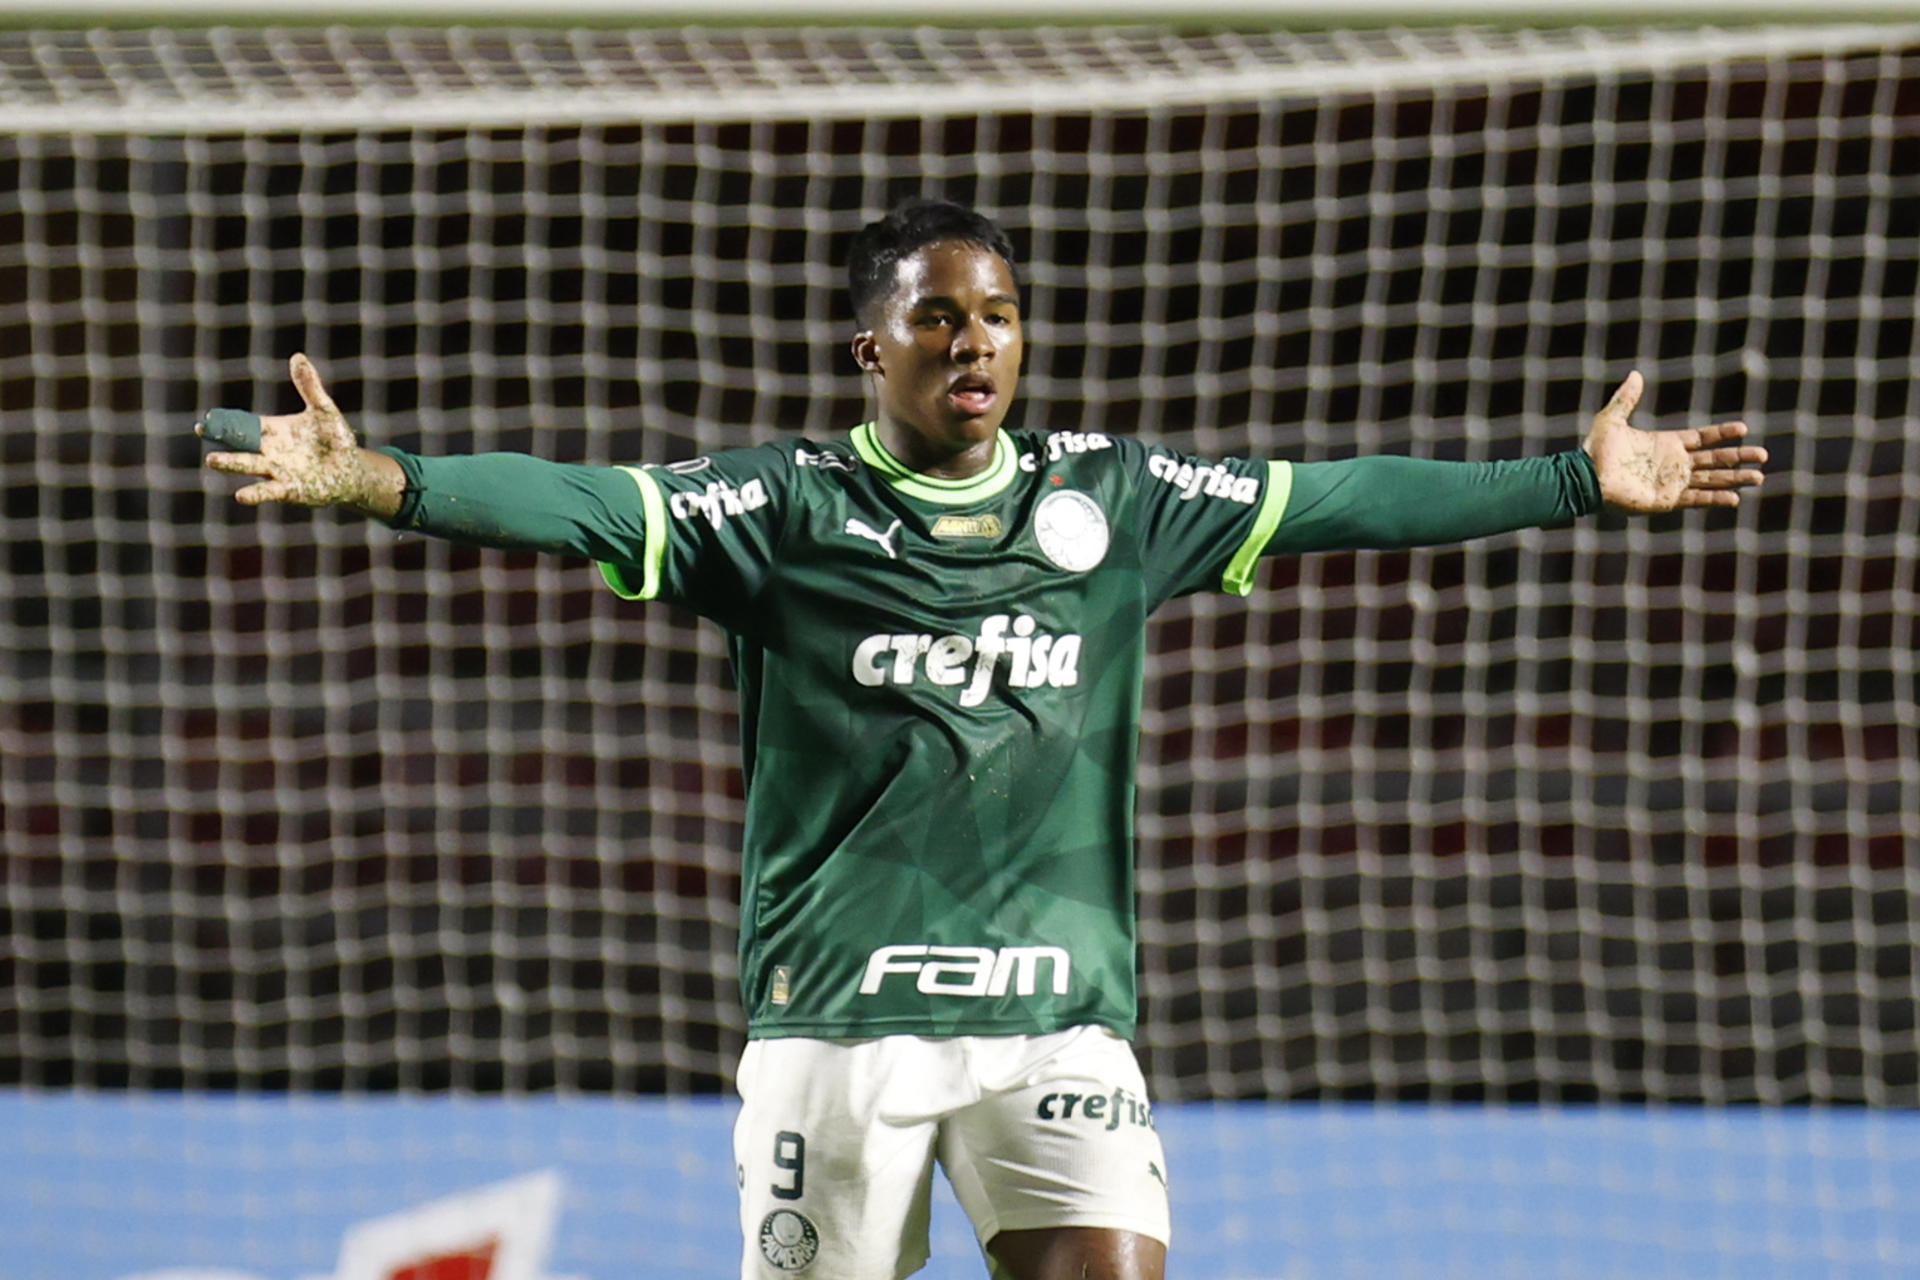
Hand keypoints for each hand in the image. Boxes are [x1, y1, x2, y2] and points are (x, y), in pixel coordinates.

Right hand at [200, 353, 390, 511]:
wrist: (353, 469)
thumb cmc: (335, 440)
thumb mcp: (324, 411)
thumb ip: (310, 387)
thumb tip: (298, 356)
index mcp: (273, 431)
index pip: (245, 424)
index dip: (226, 421)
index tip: (206, 418)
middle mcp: (270, 451)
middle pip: (240, 443)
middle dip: (222, 438)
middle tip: (201, 430)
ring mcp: (277, 471)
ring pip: (249, 466)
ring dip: (231, 463)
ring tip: (212, 460)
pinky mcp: (290, 489)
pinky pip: (269, 491)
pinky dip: (255, 493)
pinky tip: (241, 494)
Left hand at [1581, 371, 1766, 511]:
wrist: (1585, 477)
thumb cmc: (1596, 451)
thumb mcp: (1612, 419)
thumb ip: (1626, 398)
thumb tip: (1635, 374)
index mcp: (1667, 444)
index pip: (1703, 438)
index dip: (1723, 433)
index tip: (1744, 428)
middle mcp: (1674, 464)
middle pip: (1715, 460)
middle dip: (1739, 457)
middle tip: (1763, 456)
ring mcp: (1672, 483)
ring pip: (1712, 480)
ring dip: (1735, 479)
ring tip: (1758, 477)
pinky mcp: (1666, 500)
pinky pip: (1696, 499)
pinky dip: (1714, 499)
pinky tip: (1734, 498)